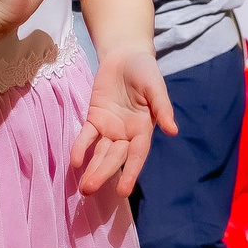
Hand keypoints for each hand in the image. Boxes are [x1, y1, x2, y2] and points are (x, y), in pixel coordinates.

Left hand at [72, 44, 176, 195]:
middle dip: (103, 173)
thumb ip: (162, 107)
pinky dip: (81, 148)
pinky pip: (86, 136)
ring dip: (92, 168)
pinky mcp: (94, 118)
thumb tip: (172, 131)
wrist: (125, 55)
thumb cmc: (145, 71)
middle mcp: (126, 133)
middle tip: (89, 190)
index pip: (136, 156)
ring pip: (100, 152)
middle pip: (114, 157)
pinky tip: (75, 161)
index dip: (130, 173)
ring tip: (83, 187)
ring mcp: (109, 127)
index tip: (123, 192)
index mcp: (143, 129)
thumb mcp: (156, 86)